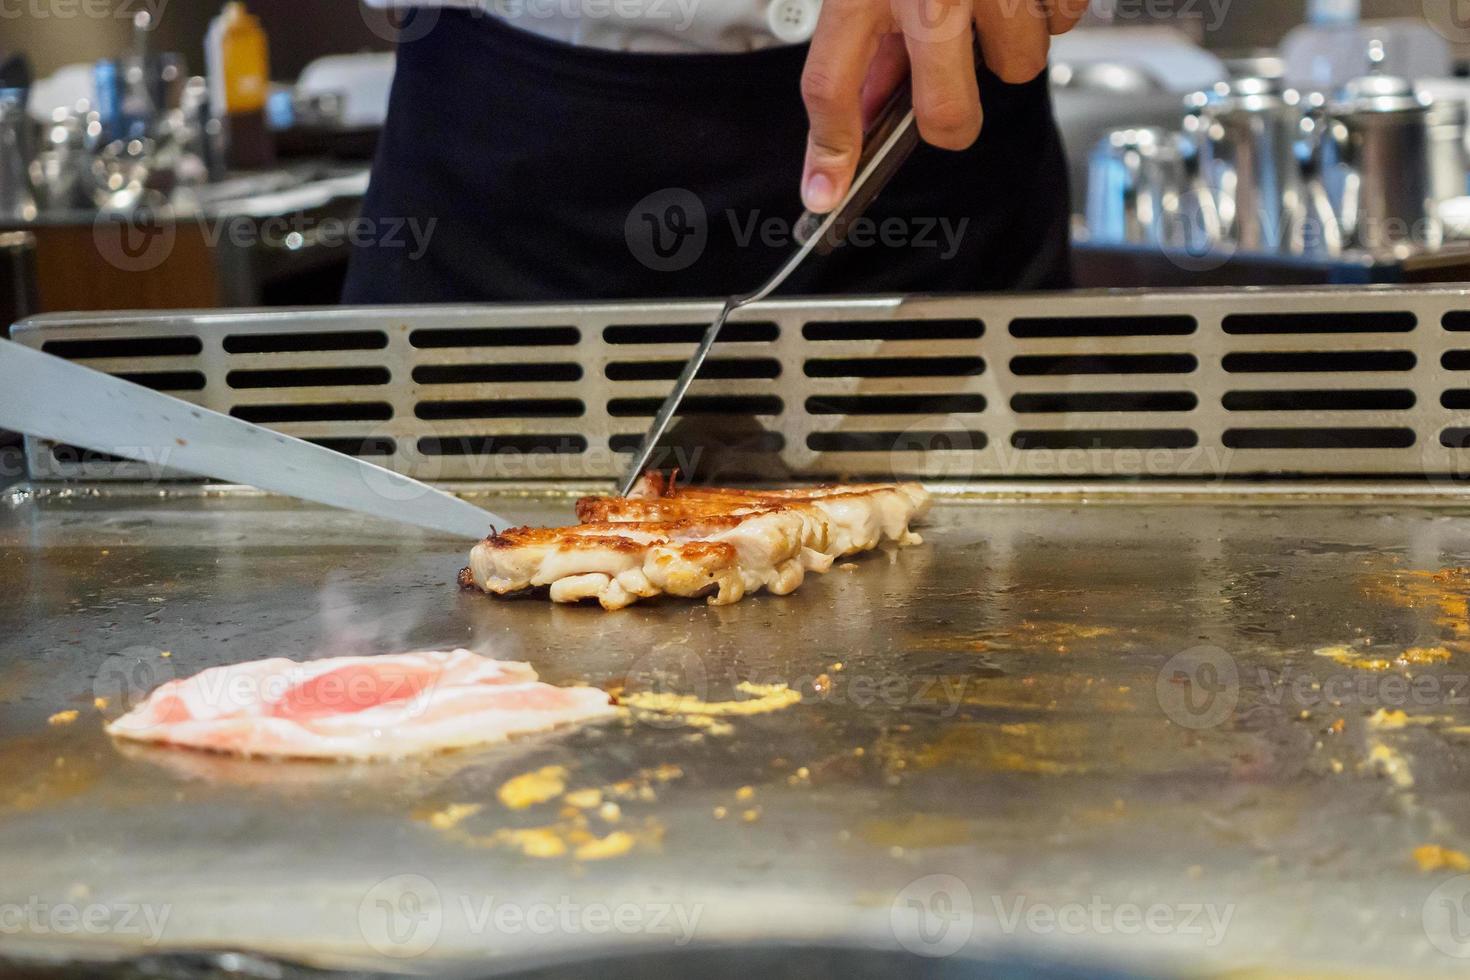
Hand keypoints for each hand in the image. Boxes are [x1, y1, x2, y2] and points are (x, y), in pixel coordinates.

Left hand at [798, 0, 1086, 211]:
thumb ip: (869, 37)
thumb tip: (865, 110)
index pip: (832, 86)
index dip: (829, 149)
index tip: (825, 192)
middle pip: (947, 115)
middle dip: (951, 120)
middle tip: (947, 92)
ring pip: (1017, 67)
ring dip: (1007, 47)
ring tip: (990, 4)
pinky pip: (1062, 22)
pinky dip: (1047, 11)